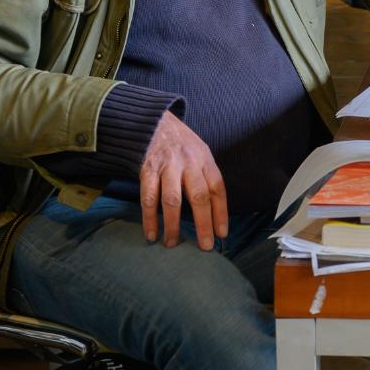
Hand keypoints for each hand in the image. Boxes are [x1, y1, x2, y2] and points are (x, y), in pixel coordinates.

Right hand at [138, 109, 227, 250]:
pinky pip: (148, 198)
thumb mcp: (200, 153)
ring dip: (173, 225)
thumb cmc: (181, 145)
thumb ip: (205, 177)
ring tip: (172, 244)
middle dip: (203, 224)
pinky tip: (152, 234)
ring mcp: (167, 166)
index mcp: (205, 159)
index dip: (221, 213)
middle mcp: (189, 162)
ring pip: (172, 200)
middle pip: (199, 196)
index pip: (217, 189)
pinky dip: (149, 218)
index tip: (222, 234)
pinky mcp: (147, 170)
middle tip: (204, 246)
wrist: (154, 123)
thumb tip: (213, 212)